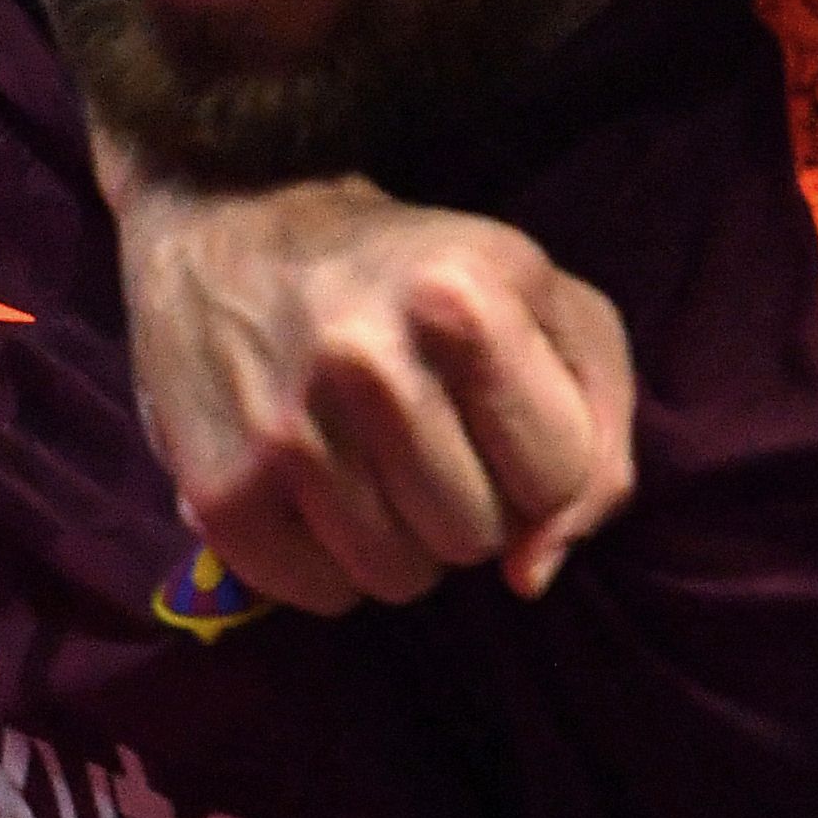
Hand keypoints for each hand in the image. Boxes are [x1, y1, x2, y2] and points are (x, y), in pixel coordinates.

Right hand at [92, 137, 636, 611]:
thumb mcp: (543, 299)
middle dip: (461, 500)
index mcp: (464, 299)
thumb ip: (596, 433)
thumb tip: (533, 574)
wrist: (228, 222)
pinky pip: (320, 595)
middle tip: (416, 431)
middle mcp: (369, 363)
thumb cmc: (412, 270)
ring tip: (362, 456)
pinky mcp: (221, 491)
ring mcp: (286, 432)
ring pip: (400, 580)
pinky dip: (322, 560)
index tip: (487, 412)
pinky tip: (308, 486)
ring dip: (394, 537)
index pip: (558, 478)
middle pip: (476, 538)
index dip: (532, 460)